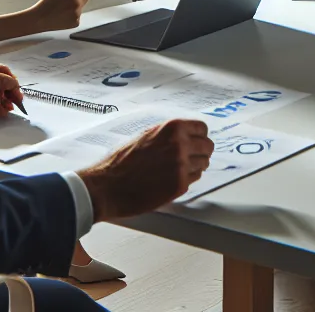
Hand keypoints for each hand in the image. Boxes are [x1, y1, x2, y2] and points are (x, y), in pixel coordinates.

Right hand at [29, 0, 95, 31]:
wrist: (38, 20)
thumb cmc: (45, 5)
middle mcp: (77, 5)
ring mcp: (77, 15)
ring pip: (82, 5)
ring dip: (79, 2)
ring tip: (68, 3)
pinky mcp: (76, 22)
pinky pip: (78, 14)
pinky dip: (74, 12)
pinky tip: (65, 13)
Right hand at [78, 119, 213, 220]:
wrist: (107, 186)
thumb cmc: (120, 162)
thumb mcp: (144, 136)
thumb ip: (166, 135)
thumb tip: (183, 136)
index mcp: (171, 128)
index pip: (202, 128)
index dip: (199, 137)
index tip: (197, 142)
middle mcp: (180, 145)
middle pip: (207, 147)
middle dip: (201, 152)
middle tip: (192, 158)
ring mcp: (181, 165)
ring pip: (203, 164)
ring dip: (194, 167)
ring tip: (177, 170)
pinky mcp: (179, 185)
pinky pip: (194, 179)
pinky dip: (186, 180)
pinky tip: (171, 179)